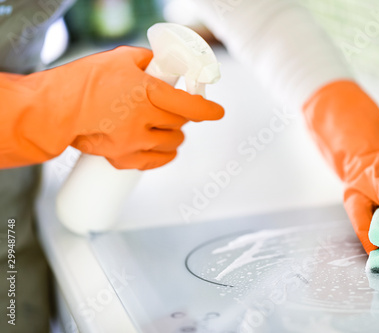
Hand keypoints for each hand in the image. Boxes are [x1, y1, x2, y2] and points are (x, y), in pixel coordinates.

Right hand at [0, 46, 223, 169]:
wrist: (52, 111)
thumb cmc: (81, 83)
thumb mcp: (118, 60)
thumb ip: (146, 61)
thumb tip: (161, 64)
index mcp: (146, 92)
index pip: (188, 105)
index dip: (207, 110)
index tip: (216, 112)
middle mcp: (144, 119)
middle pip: (180, 123)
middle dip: (181, 116)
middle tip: (174, 110)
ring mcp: (134, 141)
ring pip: (171, 143)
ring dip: (173, 135)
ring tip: (163, 128)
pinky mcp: (123, 157)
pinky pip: (155, 162)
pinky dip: (163, 156)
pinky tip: (163, 149)